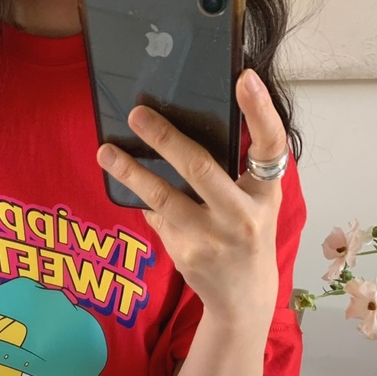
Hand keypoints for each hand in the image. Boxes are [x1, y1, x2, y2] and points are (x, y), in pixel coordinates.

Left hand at [97, 69, 285, 321]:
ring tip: (105, 151)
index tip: (244, 77)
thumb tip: (181, 133)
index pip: (270, 144)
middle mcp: (242, 215)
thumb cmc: (248, 237)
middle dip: (164, 137)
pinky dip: (144, 200)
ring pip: (163, 197)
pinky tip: (129, 187)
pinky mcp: (186, 254)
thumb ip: (233, 171)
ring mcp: (211, 238)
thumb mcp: (256, 202)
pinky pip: (157, 218)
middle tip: (138, 113)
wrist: (243, 298)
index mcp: (265, 192)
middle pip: (199, 167)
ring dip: (130, 172)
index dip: (259, 109)